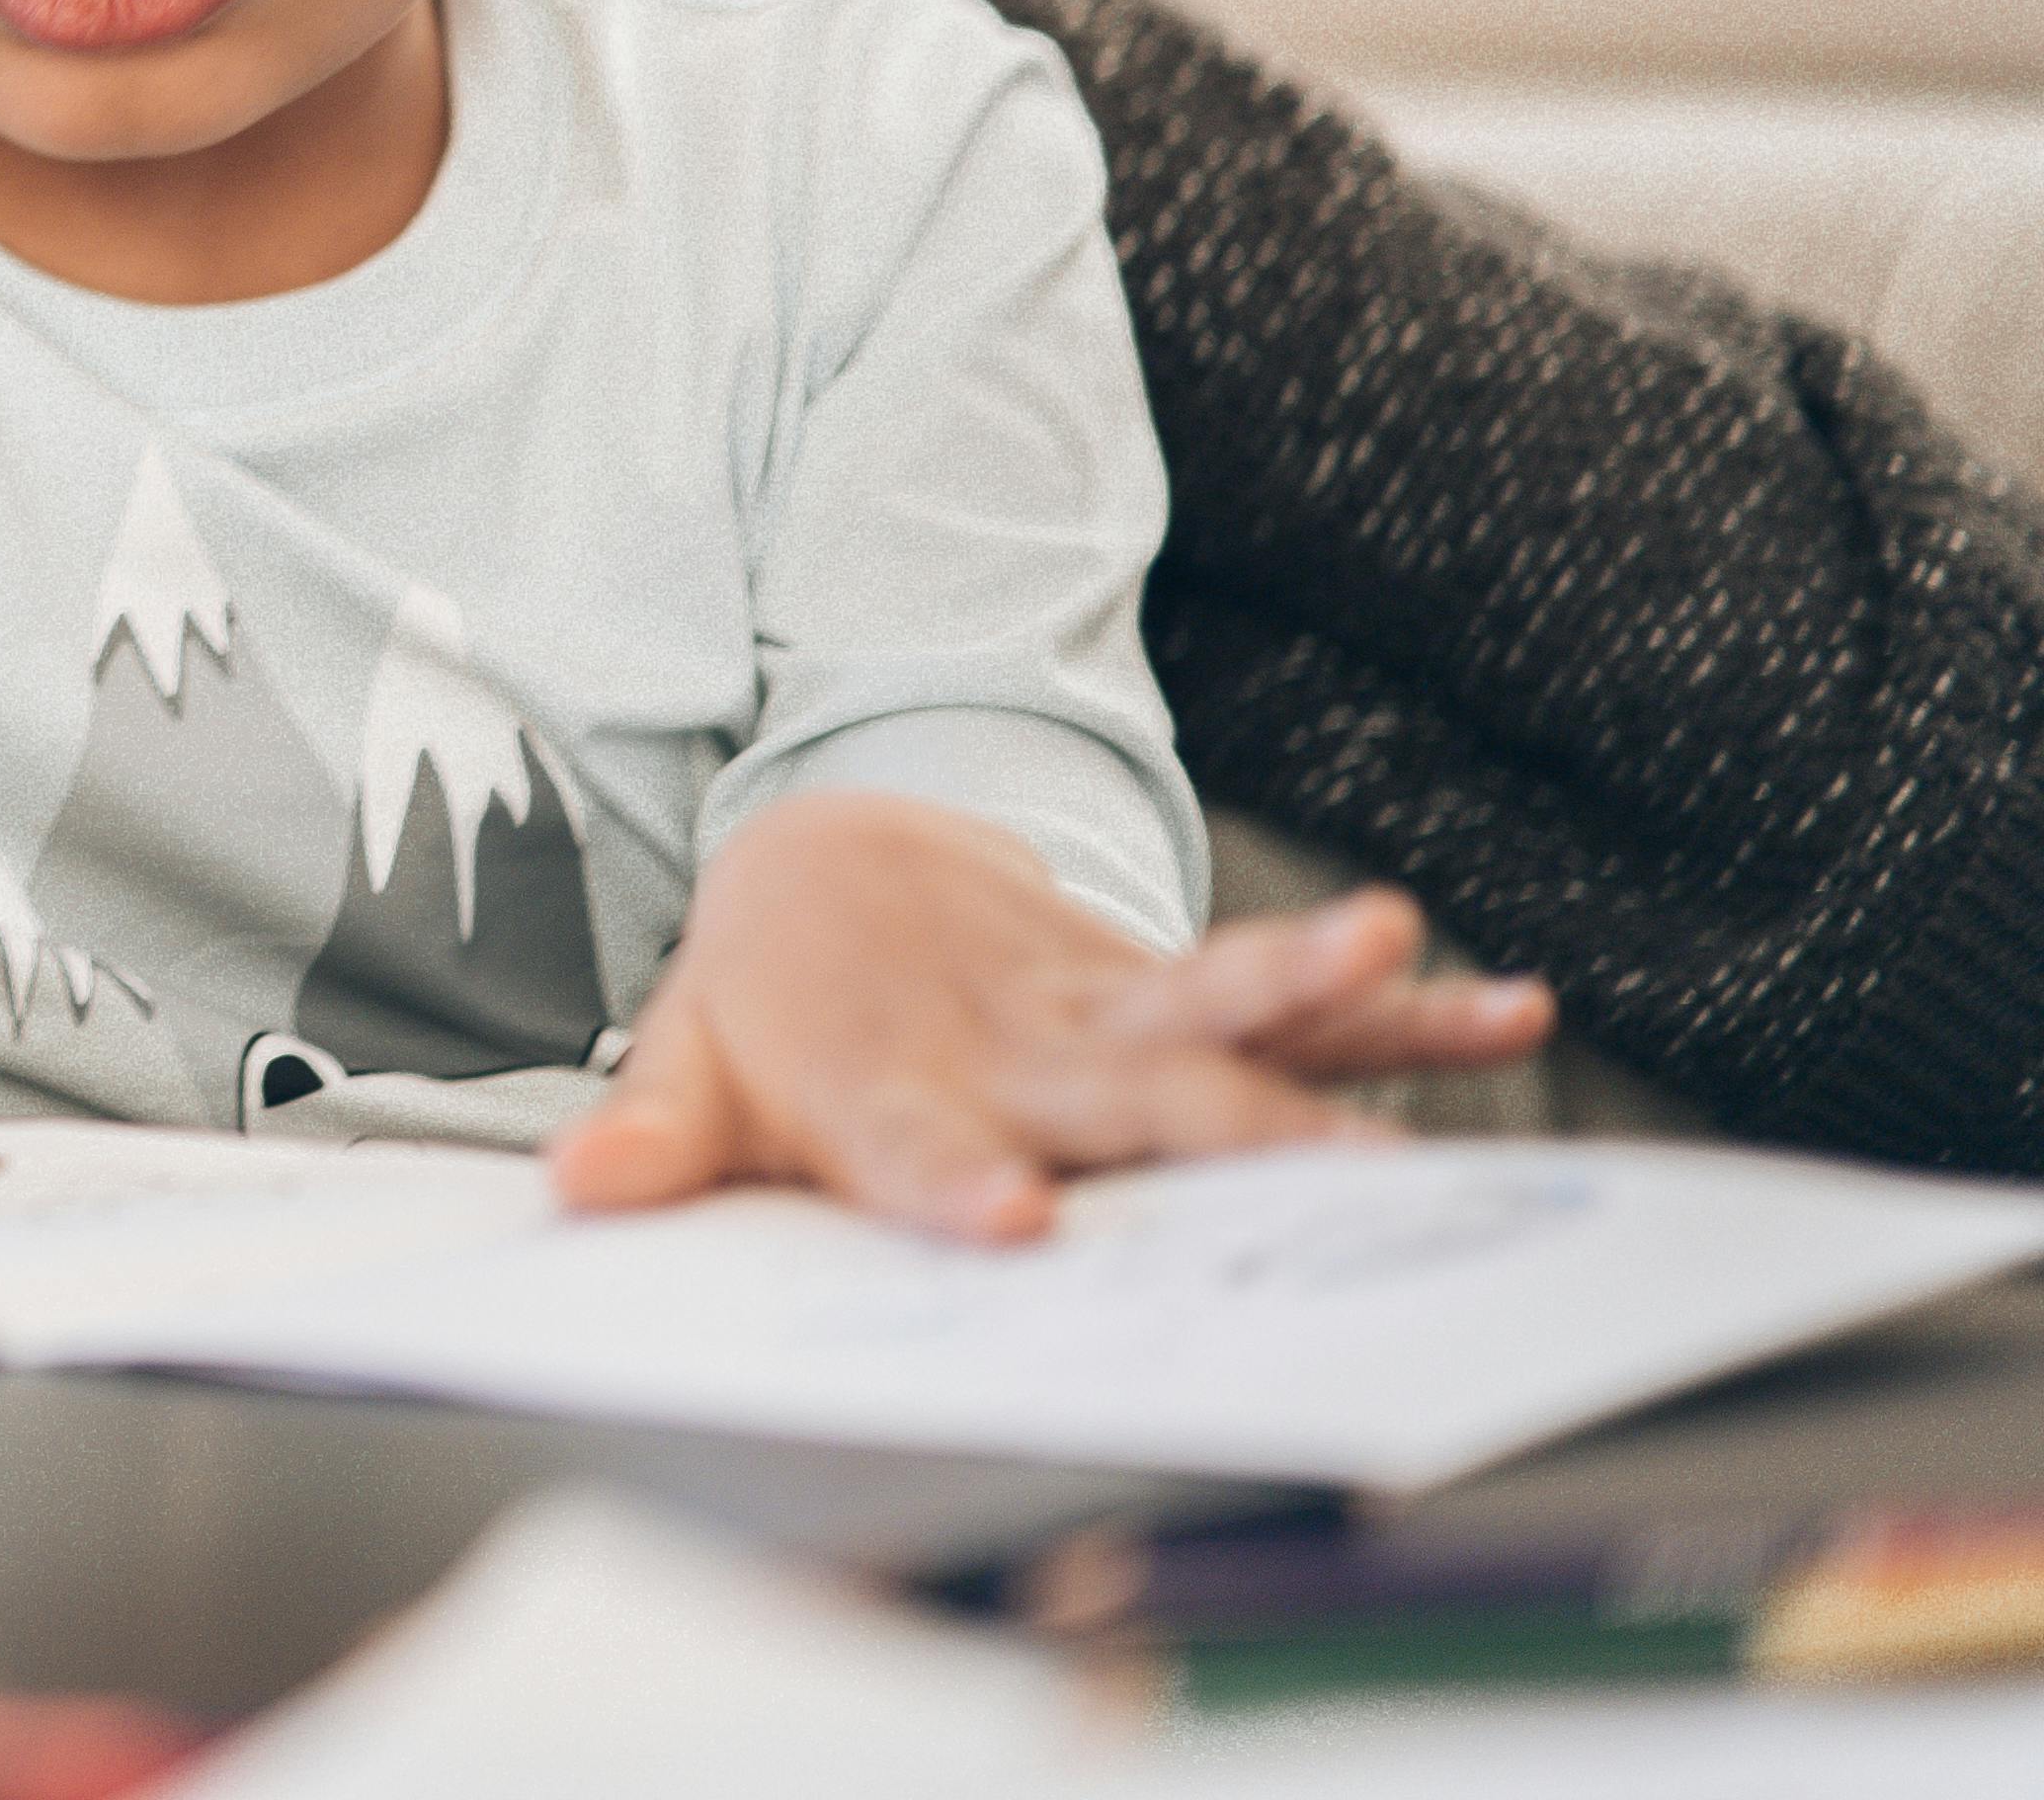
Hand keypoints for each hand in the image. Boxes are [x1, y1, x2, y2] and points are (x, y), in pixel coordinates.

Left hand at [546, 791, 1557, 1240]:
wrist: (829, 862)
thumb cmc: (765, 1008)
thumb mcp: (689, 1069)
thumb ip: (651, 1140)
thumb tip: (575, 1188)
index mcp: (892, 1086)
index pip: (923, 1149)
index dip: (959, 1182)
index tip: (1012, 1218)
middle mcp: (1015, 1045)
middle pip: (1121, 1089)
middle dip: (1215, 1123)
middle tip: (1332, 1167)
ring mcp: (1105, 1011)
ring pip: (1221, 1009)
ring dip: (1317, 994)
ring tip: (1409, 961)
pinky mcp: (1170, 996)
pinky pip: (1297, 1011)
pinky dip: (1401, 1015)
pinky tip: (1505, 1007)